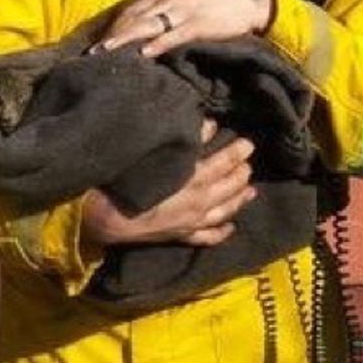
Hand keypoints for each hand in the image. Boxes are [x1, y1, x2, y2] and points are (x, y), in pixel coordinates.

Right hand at [82, 119, 255, 245]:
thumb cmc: (134, 178)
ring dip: (239, 200)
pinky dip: (222, 232)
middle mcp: (200, 203)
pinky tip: (231, 227)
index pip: (225, 163)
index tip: (248, 143)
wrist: (111, 216)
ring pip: (225, 211)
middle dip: (241, 174)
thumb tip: (210, 126)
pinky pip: (208, 236)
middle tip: (249, 163)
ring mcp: (193, 222)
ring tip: (251, 191)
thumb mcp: (162, 153)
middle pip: (229, 187)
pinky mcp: (182, 236)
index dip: (238, 152)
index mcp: (196, 179)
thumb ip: (190, 140)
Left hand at [98, 0, 273, 57]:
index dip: (114, 24)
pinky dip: (158, 44)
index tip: (98, 41)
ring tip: (109, 53)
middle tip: (94, 53)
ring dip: (127, 40)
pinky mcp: (198, 24)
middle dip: (113, 35)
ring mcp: (183, 11)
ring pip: (148, 26)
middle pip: (134, 18)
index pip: (132, 8)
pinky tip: (145, 54)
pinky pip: (174, 35)